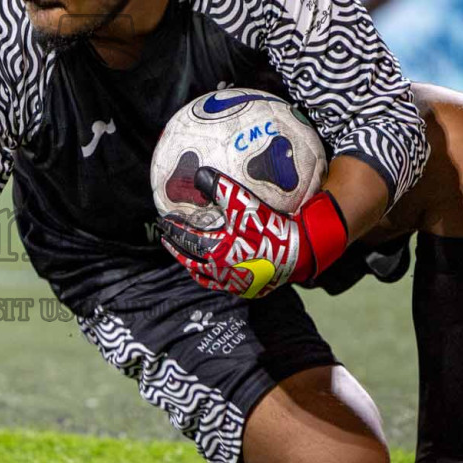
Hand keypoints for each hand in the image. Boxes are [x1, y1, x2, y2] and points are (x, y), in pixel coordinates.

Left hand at [158, 167, 347, 298]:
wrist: (298, 253)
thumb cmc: (270, 228)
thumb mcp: (245, 204)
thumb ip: (221, 188)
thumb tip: (200, 173)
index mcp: (216, 251)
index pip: (187, 239)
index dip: (174, 230)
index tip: (164, 221)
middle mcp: (220, 270)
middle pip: (190, 260)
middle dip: (176, 248)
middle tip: (166, 238)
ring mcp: (233, 283)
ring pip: (203, 276)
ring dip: (190, 265)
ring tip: (184, 257)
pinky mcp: (247, 289)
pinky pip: (221, 286)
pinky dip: (211, 278)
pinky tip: (213, 272)